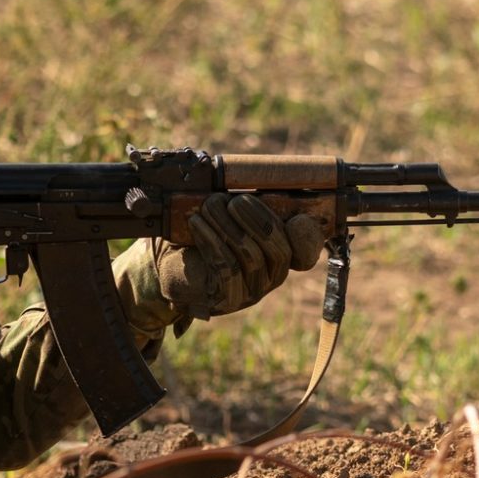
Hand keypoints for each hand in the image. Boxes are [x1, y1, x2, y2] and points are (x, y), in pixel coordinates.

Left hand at [150, 193, 326, 319]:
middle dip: (257, 220)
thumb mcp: (227, 217)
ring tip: (209, 205)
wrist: (169, 265)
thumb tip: (256, 179)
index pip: (304, 252)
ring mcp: (251, 291)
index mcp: (279, 255)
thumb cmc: (203, 235)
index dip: (309, 238)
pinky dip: (212, 240)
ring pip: (250, 256)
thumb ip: (246, 204)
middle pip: (278, 251)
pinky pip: (226, 267)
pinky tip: (197, 222)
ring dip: (228, 226)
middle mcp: (271, 277)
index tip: (298, 218)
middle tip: (235, 200)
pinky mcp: (226, 298)